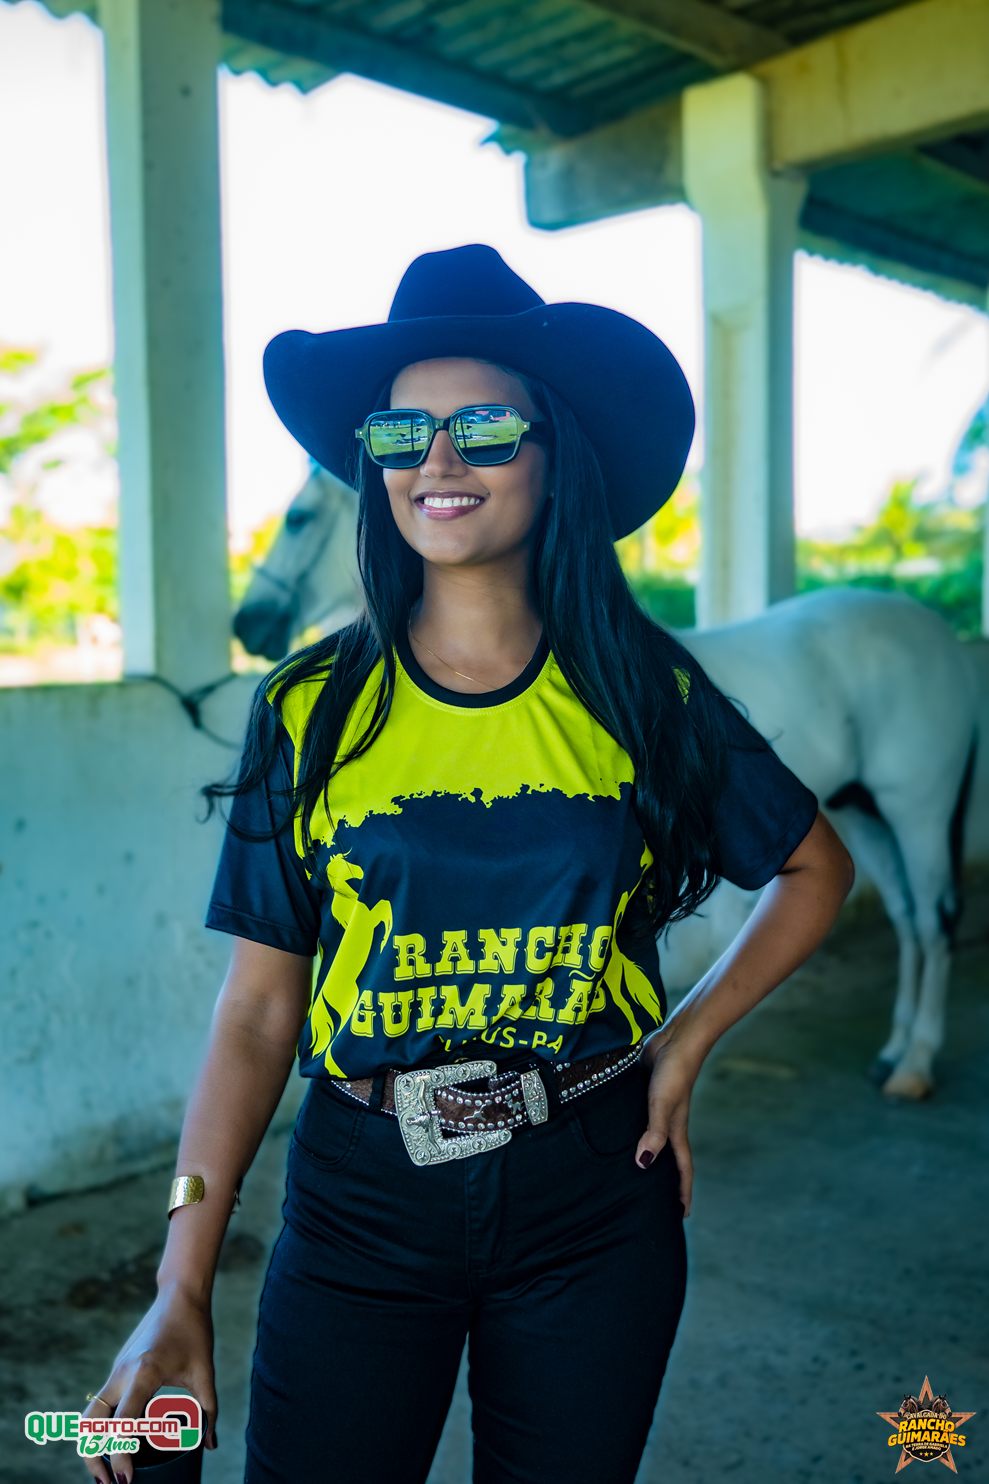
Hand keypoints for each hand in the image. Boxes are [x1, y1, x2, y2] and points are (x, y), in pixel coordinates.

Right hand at [79, 1282, 217, 1483]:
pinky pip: (102, 1402)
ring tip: (106, 1468)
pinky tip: (120, 1440)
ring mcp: (116, 1370)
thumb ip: (208, 1411)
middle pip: (91, 1423)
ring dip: (91, 1441)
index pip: (124, 1425)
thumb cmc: (194, 1331)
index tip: (125, 1481)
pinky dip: (104, 1425)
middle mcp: (122, 1373)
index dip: (121, 1457)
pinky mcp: (117, 1368)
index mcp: (144, 1374)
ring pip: (90, 1413)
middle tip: (108, 1483)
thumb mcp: (205, 1372)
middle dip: (93, 1457)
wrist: (179, 1295)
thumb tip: (210, 1445)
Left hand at [635, 1025, 706, 1216]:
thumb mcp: (662, 1104)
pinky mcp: (644, 1094)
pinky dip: (633, 1132)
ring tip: (634, 1173)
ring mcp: (657, 1108)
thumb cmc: (673, 1072)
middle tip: (656, 1202)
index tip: (682, 1216)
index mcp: (676, 1131)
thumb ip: (654, 1132)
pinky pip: (638, 1120)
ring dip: (648, 1156)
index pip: (682, 1169)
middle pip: (668, 1159)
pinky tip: (617, 1133)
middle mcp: (668, 1123)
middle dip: (666, 1181)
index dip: (682, 1192)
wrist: (676, 1039)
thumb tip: (644, 1164)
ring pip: (652, 1139)